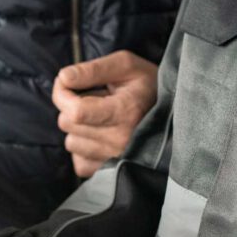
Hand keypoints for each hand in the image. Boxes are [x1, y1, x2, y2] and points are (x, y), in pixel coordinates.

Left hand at [53, 50, 156, 177]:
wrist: (174, 114)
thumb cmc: (147, 85)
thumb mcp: (126, 65)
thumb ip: (93, 69)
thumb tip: (63, 78)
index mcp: (125, 111)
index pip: (76, 111)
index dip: (62, 94)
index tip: (67, 83)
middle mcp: (120, 139)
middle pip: (68, 123)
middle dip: (71, 106)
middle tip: (94, 98)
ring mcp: (115, 158)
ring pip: (70, 142)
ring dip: (78, 127)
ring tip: (101, 118)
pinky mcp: (110, 171)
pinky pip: (78, 162)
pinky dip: (83, 148)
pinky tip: (99, 136)